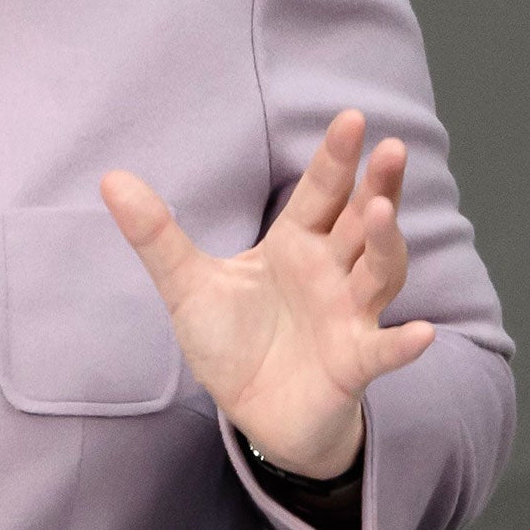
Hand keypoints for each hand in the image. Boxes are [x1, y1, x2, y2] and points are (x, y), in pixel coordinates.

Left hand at [99, 109, 434, 478]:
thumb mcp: (186, 284)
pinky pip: (382, 352)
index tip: (352, 118)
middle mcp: (331, 273)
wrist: (251, 411)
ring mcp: (348, 317)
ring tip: (383, 214)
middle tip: (391, 147)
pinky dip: (402, 345)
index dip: (336, 157)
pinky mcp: (353, 364)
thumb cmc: (232, 340)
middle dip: (378, 186)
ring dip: (386, 245)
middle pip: (362, 222)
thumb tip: (110, 179)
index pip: (320, 192)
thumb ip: (156, 234)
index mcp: (295, 244)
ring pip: (378, 274)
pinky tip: (419, 335)